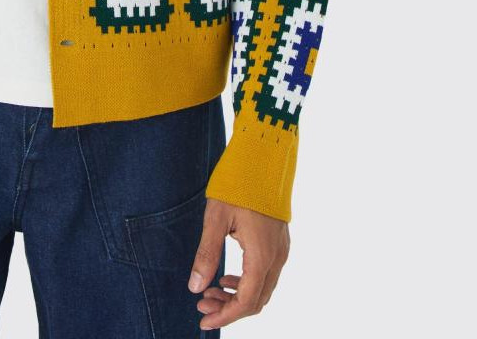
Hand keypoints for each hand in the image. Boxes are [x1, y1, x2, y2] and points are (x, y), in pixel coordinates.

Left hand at [188, 196, 289, 329]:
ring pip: (263, 289)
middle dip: (229, 308)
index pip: (245, 301)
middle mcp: (276, 257)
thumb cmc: (239, 184)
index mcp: (261, 255)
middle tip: (202, 304)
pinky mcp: (280, 242)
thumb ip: (207, 254)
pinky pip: (266, 274)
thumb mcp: (216, 218)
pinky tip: (227, 276)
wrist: (264, 157)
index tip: (203, 320)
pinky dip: (247, 283)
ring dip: (238, 296)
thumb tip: (195, 287)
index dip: (225, 316)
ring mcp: (281, 249)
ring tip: (210, 291)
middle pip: (256, 300)